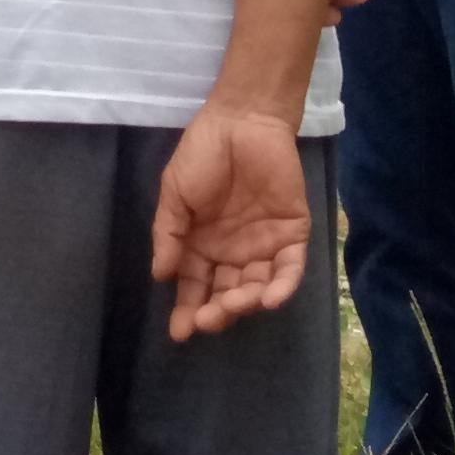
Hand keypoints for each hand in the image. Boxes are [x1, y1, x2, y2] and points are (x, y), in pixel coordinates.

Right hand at [149, 103, 311, 338]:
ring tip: (233, 304)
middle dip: (217, 312)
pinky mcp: (292, 235)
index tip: (179, 333)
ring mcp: (264, 247)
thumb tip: (161, 276)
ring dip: (246, 302)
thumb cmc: (202, 154)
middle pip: (226, 294)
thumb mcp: (174, 193)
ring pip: (257, 288)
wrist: (241, 121)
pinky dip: (282, 286)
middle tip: (208, 319)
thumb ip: (169, 234)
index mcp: (202, 245)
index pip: (195, 287)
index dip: (187, 310)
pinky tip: (268, 298)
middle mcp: (233, 253)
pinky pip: (290, 269)